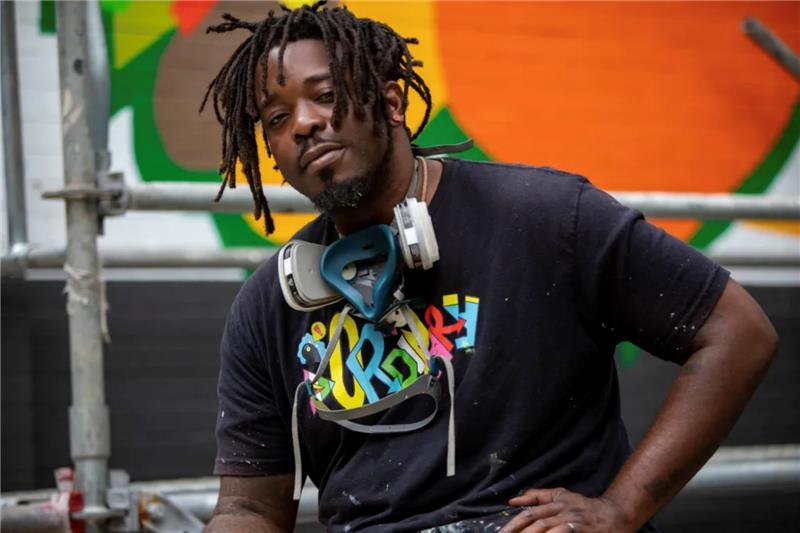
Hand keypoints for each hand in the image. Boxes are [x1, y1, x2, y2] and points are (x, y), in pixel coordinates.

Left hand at [499, 487, 630, 532]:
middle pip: (534, 519)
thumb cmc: (586, 508)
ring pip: (544, 526)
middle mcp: (562, 508)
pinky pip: (561, 532)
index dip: (514, 522)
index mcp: (555, 500)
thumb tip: (513, 500)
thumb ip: (539, 496)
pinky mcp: (581, 528)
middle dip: (516, 530)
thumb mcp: (562, 496)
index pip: (529, 511)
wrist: (616, 514)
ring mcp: (572, 518)